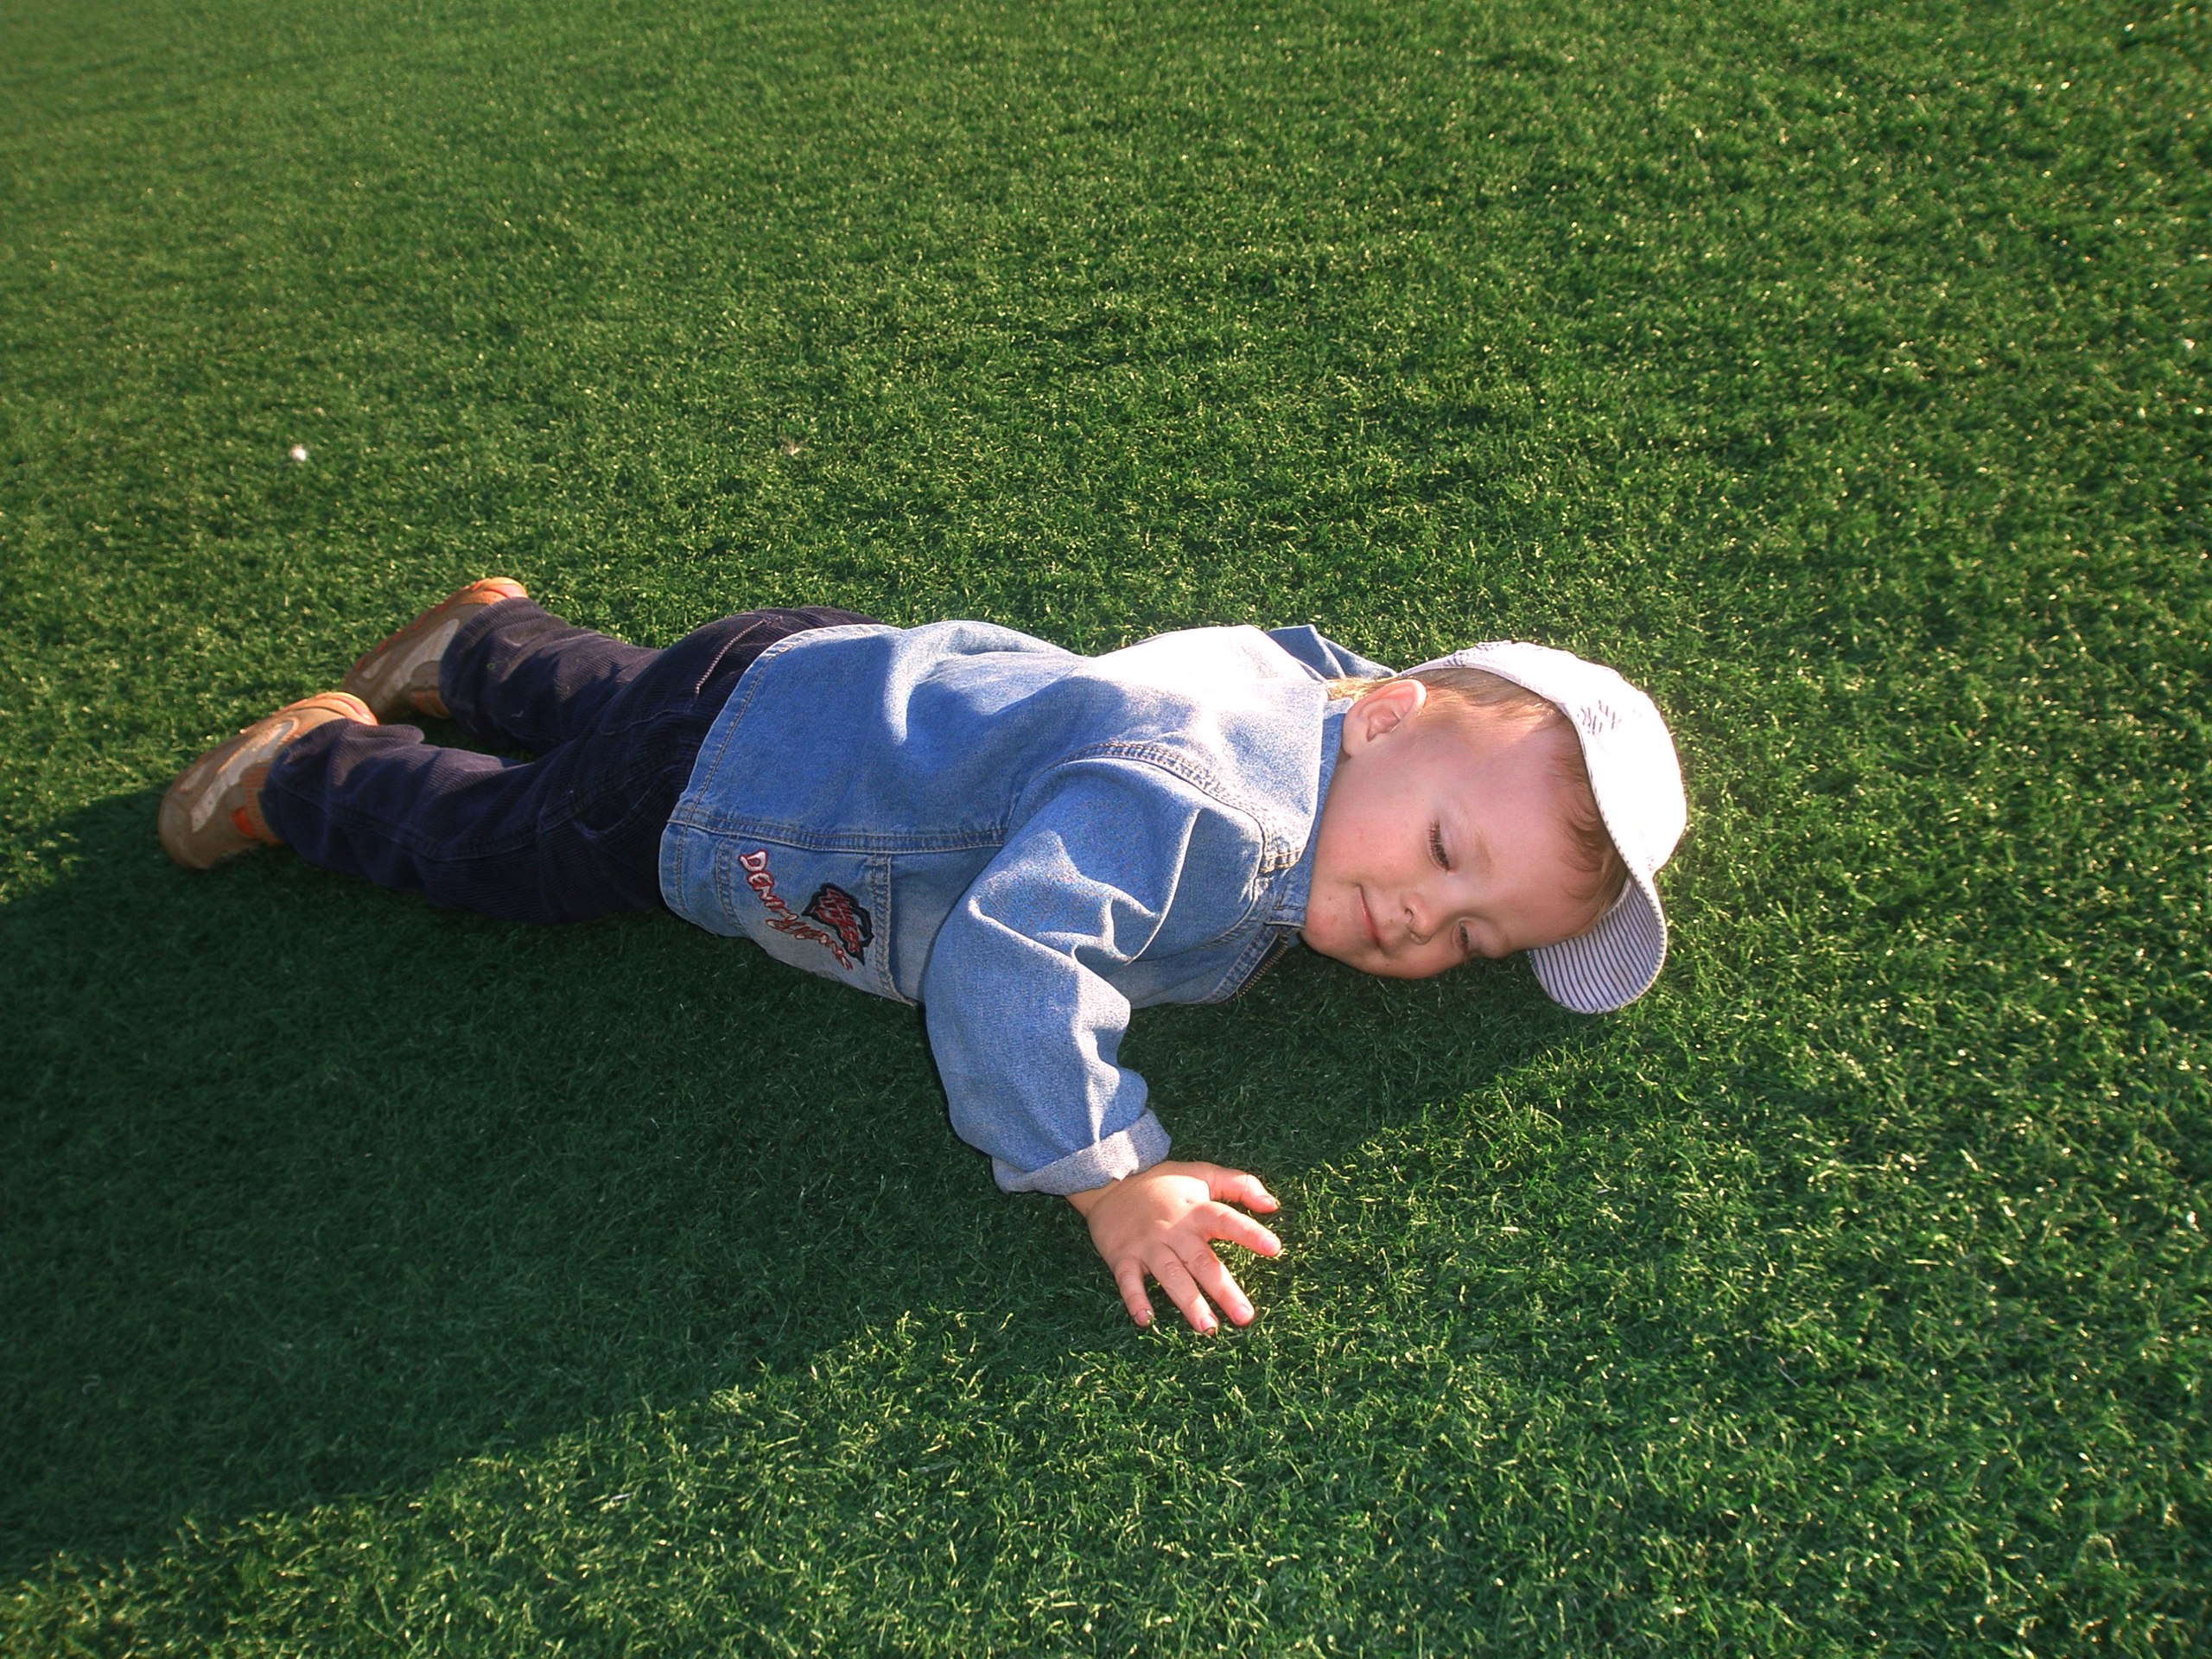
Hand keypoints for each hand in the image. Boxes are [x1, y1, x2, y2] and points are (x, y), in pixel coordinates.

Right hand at [1067, 1161, 1281, 1332]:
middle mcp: (1174, 1230)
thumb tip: (1273, 1205)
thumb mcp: (1203, 1174)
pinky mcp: (1123, 1257)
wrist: (1110, 1183)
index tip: (1274, 1248)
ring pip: (1171, 1276)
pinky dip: (1135, 1299)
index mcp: (1196, 1209)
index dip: (1249, 1233)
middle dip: (1224, 1290)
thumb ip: (1240, 1185)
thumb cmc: (1165, 1184)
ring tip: (1208, 1328)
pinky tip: (1146, 1320)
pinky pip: (1128, 1281)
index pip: (1226, 1220)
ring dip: (1189, 1303)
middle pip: (1202, 1261)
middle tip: (1245, 1317)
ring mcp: (1148, 1245)